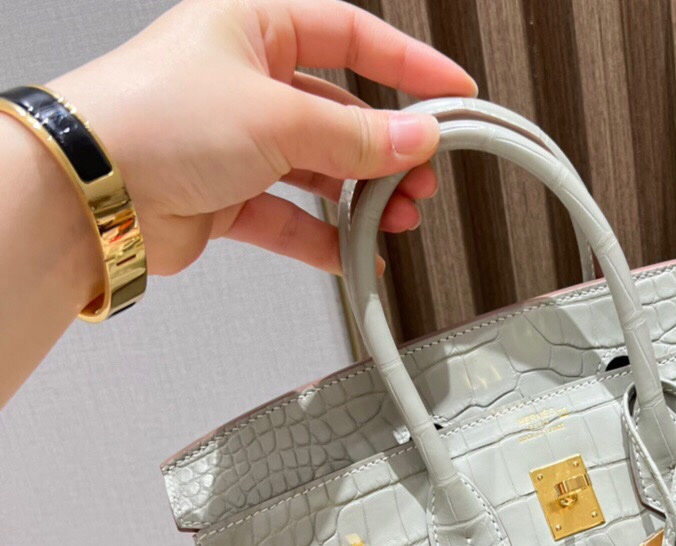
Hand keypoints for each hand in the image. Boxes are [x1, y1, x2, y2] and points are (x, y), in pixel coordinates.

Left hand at [51, 0, 476, 276]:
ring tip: (396, 219)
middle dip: (386, 150)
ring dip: (362, 199)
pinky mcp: (226, 197)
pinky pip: (292, 218)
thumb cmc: (152, 120)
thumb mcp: (277, 115)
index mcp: (252, 27)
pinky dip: (325, 238)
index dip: (406, 65)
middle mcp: (245, 82)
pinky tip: (354, 255)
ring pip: (320, 169)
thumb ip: (356, 134)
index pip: (349, 35)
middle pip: (340, 112)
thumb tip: (414, 137)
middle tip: (421, 178)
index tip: (453, 94)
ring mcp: (236, 142)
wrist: (91, 193)